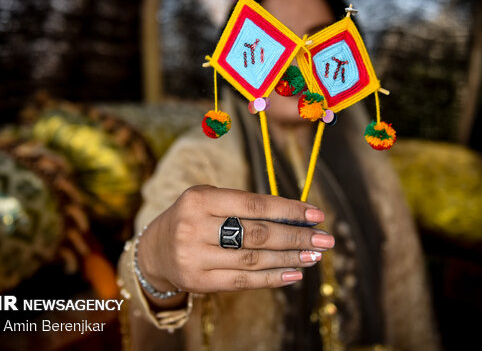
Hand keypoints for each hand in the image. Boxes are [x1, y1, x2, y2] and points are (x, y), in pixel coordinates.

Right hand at [137, 185, 333, 296]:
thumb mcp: (212, 201)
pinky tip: (294, 273)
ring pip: (253, 259)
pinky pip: (242, 281)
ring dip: (290, 258)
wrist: (156, 249)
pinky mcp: (198, 282)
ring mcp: (194, 257)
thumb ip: (247, 207)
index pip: (254, 205)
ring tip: (314, 256)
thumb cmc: (194, 218)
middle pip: (257, 234)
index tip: (317, 215)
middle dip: (296, 237)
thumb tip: (297, 217)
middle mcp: (193, 227)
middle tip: (325, 240)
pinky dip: (272, 278)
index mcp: (199, 199)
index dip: (288, 210)